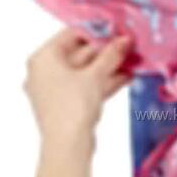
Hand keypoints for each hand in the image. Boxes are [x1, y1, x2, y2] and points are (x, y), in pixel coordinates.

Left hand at [24, 29, 132, 150]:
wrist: (67, 147)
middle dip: (107, 51)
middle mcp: (45, 71)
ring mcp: (56, 89)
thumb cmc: (73, 105)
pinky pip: (87, 85)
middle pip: (81, 53)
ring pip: (86, 71)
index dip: (97, 31)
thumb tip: (125, 39)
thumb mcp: (96, 74)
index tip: (118, 29)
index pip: (72, 34)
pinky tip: (127, 76)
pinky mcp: (67, 104)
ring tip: (133, 60)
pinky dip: (105, 80)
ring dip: (110, 66)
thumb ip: (111, 54)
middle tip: (130, 45)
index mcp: (44, 58)